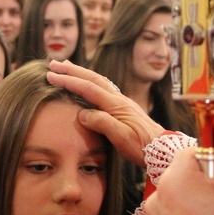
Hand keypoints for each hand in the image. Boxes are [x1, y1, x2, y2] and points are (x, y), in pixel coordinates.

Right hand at [46, 60, 163, 166]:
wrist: (162, 149)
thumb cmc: (142, 146)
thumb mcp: (121, 137)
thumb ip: (102, 123)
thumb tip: (82, 113)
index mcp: (116, 104)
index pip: (88, 88)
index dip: (69, 81)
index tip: (51, 76)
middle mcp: (118, 99)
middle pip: (92, 78)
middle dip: (72, 70)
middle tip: (53, 64)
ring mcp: (121, 101)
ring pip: (98, 81)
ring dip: (81, 73)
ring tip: (66, 67)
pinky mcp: (123, 107)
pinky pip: (103, 88)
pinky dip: (90, 81)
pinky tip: (87, 83)